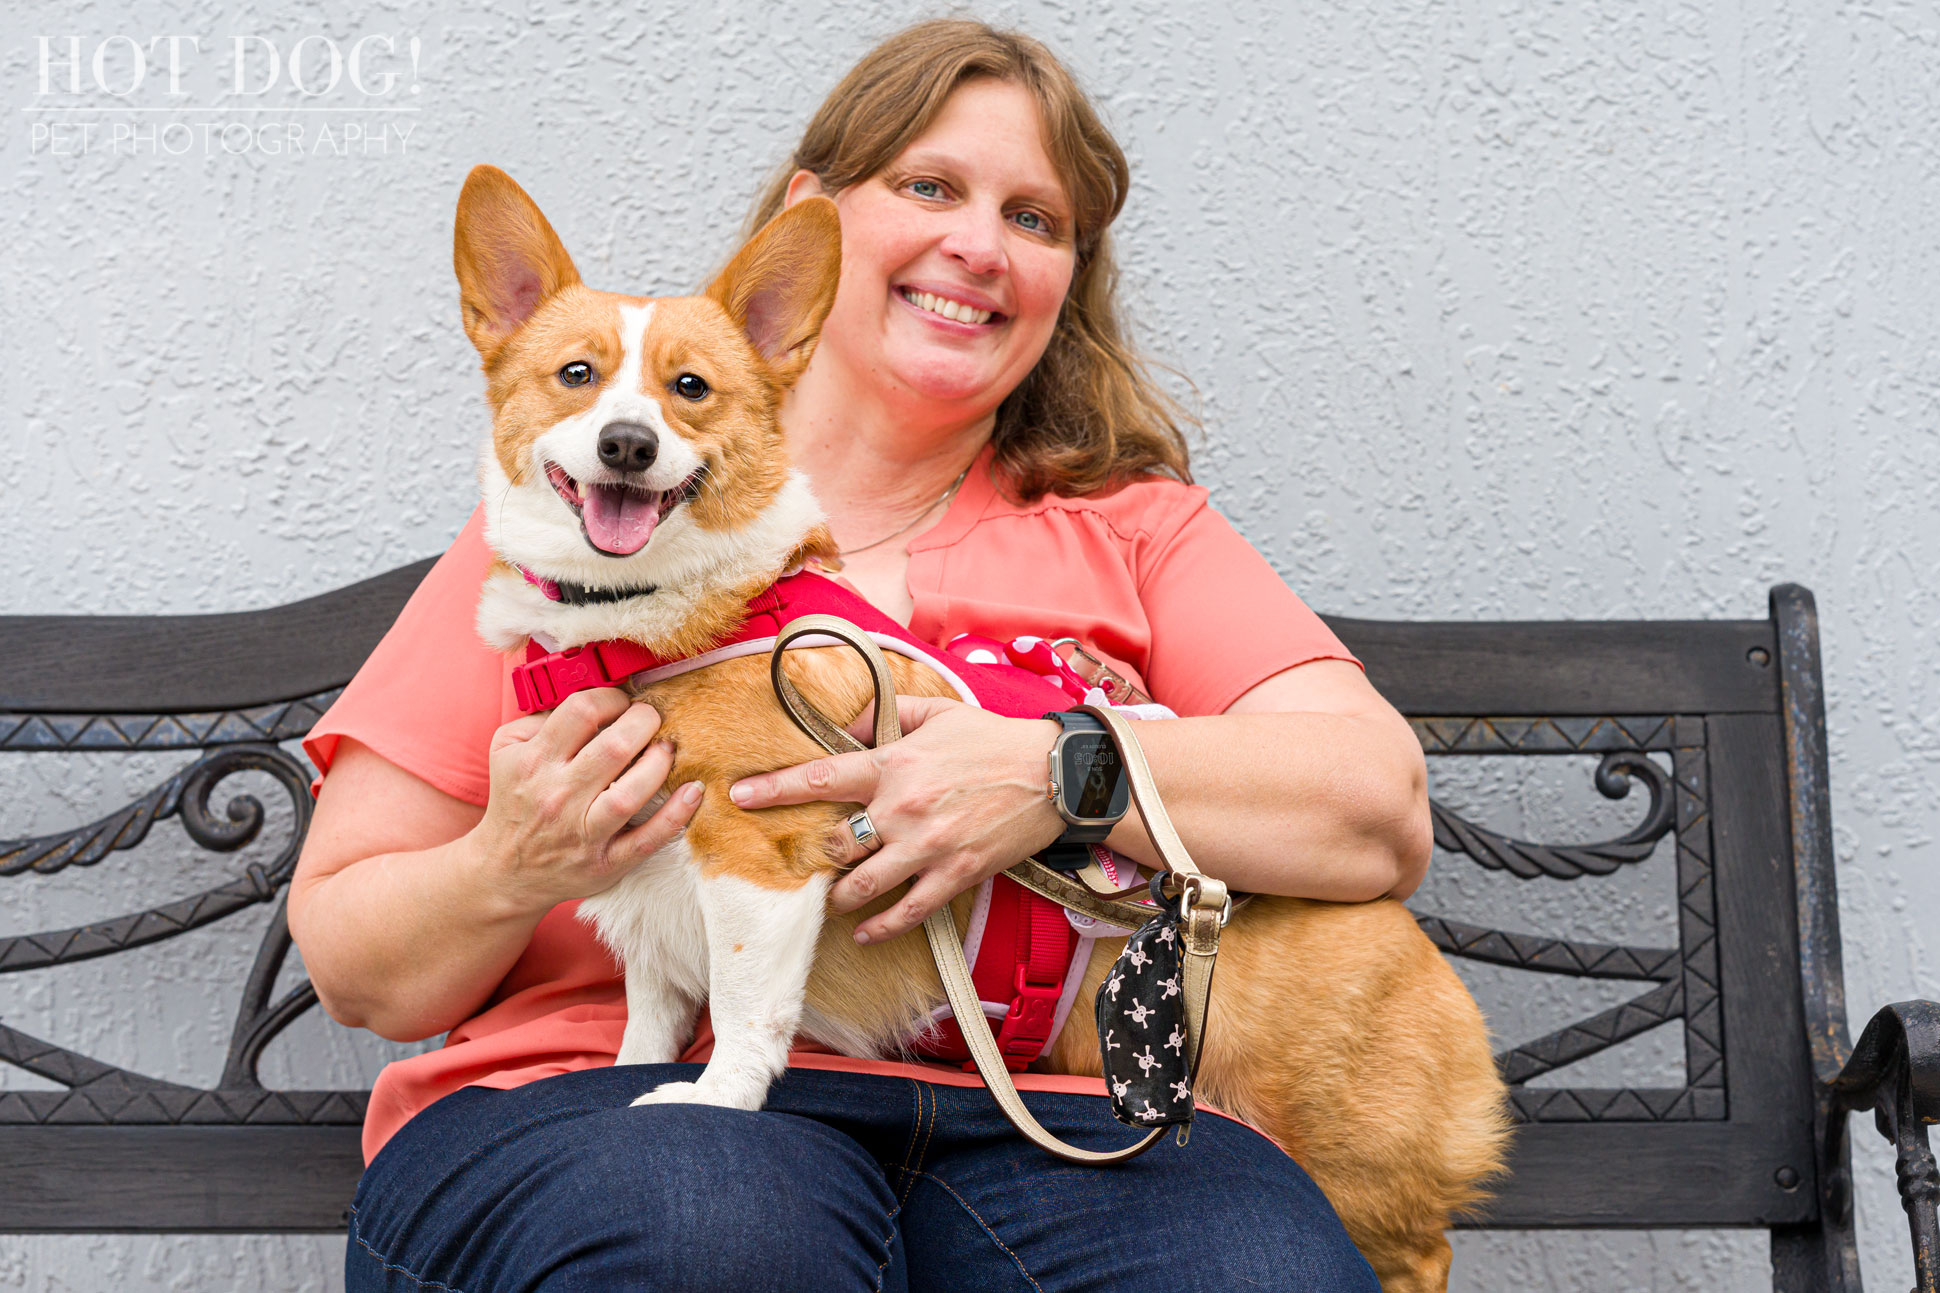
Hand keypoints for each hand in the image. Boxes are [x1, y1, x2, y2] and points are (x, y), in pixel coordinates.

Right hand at [475, 688, 702, 912]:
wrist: (505, 870)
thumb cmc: (515, 802)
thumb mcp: (506, 751)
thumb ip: (539, 718)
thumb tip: (588, 699)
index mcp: (534, 762)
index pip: (583, 711)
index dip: (613, 698)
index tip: (623, 703)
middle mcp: (558, 796)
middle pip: (615, 747)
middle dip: (645, 722)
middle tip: (653, 719)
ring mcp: (583, 832)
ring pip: (631, 792)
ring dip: (660, 763)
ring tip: (667, 749)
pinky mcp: (606, 862)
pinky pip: (648, 839)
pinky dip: (676, 815)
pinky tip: (693, 791)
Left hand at [729, 696, 1066, 943]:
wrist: (1055, 774)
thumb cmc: (992, 739)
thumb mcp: (935, 712)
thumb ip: (882, 715)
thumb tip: (840, 727)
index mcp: (894, 764)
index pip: (820, 777)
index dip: (775, 789)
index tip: (740, 796)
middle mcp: (903, 809)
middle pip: (835, 843)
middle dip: (814, 854)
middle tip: (805, 859)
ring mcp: (928, 847)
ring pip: (860, 886)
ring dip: (838, 895)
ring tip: (832, 897)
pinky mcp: (954, 875)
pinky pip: (905, 912)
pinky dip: (879, 927)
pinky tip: (863, 933)